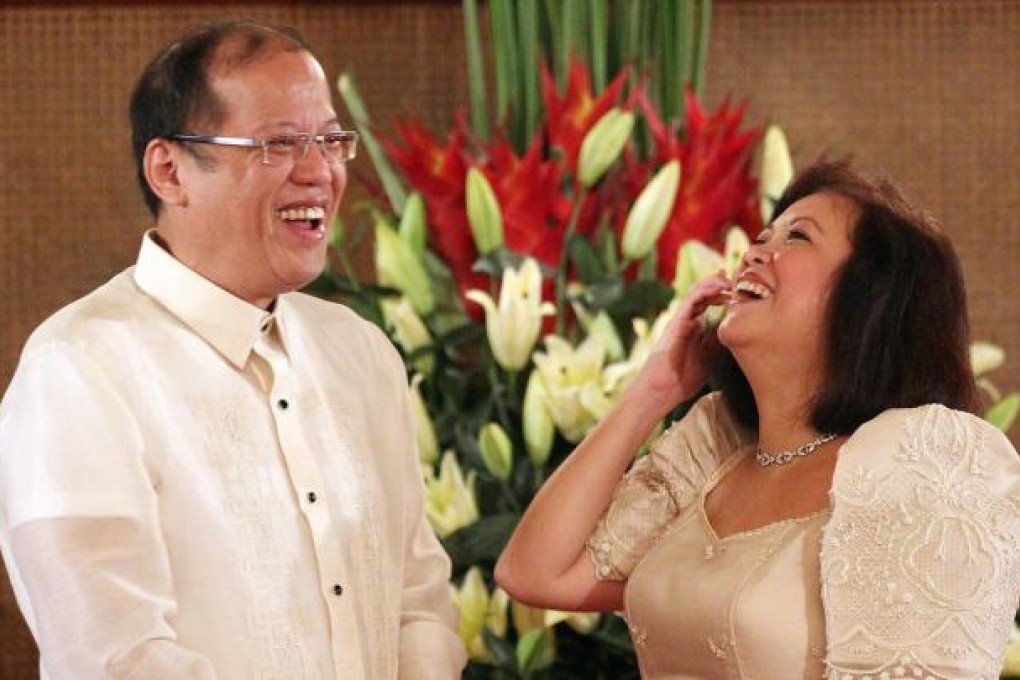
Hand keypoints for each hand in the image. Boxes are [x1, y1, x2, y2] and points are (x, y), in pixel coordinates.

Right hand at [630, 271, 731, 406]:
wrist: (662, 389)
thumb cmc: (682, 380)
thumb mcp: (709, 358)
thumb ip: (718, 344)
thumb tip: (736, 334)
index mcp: (694, 328)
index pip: (709, 304)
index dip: (723, 294)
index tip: (740, 290)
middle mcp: (687, 320)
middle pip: (703, 294)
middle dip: (720, 284)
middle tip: (738, 279)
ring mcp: (681, 319)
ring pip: (697, 292)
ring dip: (714, 282)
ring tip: (731, 279)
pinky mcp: (677, 321)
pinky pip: (691, 299)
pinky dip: (706, 290)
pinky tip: (720, 287)